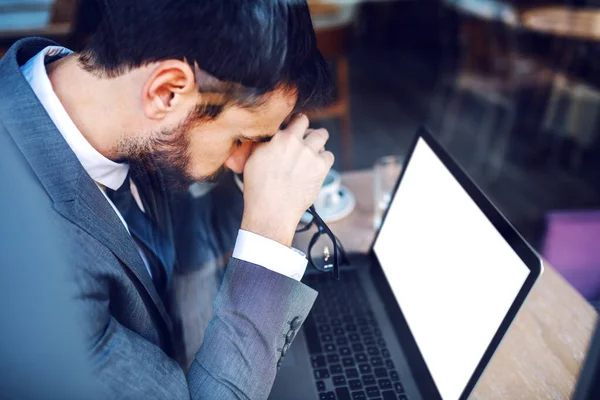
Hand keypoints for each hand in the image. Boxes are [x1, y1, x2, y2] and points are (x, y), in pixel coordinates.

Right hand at [241, 114, 333, 246]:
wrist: (272, 211)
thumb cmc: (259, 188)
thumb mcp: (253, 159)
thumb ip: (263, 142)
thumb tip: (269, 135)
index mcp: (278, 138)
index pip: (291, 118)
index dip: (291, 123)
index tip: (291, 129)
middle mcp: (296, 142)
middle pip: (306, 121)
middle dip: (304, 129)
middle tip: (301, 139)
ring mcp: (310, 154)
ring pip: (321, 135)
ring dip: (316, 141)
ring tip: (309, 153)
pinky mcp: (321, 167)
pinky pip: (329, 155)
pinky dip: (323, 159)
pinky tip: (314, 167)